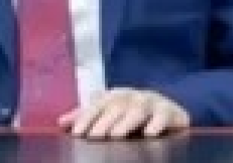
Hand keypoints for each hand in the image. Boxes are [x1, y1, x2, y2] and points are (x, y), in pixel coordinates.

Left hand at [58, 88, 188, 138]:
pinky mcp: (171, 112)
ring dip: (126, 122)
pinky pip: (163, 116)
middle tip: (95, 137)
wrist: (168, 108)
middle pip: (116, 107)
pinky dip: (156, 124)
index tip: (77, 132)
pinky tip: (149, 134)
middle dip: (104, 122)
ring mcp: (152, 102)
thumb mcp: (109, 112)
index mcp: (115, 96)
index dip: (86, 117)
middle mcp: (132, 96)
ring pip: (138, 110)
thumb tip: (61, 122)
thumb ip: (86, 117)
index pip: (97, 105)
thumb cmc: (131, 112)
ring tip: (116, 135)